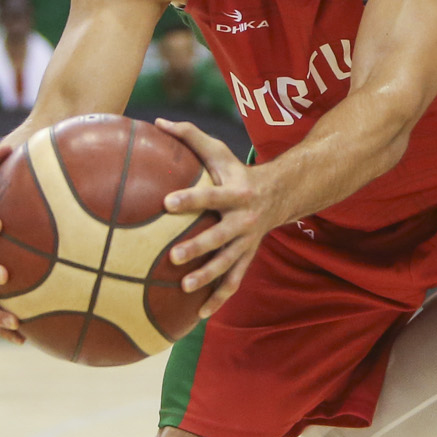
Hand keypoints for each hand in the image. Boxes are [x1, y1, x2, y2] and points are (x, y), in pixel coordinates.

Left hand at [155, 120, 271, 320]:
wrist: (280, 194)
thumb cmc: (237, 170)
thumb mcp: (219, 151)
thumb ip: (190, 136)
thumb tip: (156, 121)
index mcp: (235, 193)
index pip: (211, 195)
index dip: (191, 198)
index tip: (167, 202)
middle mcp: (243, 220)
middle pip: (220, 236)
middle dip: (198, 247)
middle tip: (172, 256)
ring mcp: (247, 242)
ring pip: (228, 263)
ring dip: (208, 277)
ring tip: (184, 287)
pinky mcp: (247, 257)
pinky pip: (234, 282)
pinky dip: (219, 299)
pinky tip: (199, 315)